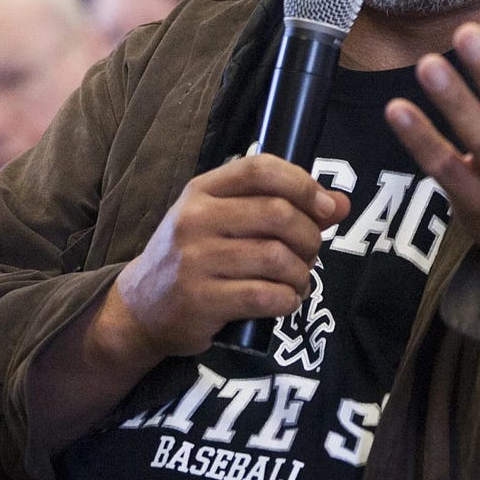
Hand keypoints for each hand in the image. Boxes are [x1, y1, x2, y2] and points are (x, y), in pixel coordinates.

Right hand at [101, 154, 350, 360]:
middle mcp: (195, 220)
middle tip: (311, 252)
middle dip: (310, 236)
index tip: (326, 207)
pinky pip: (265, 296)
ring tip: (298, 279)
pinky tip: (284, 300)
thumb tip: (340, 204)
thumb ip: (283, 207)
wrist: (139, 309)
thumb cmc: (196, 257)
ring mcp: (195, 261)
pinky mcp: (200, 301)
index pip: (261, 169)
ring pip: (276, 257)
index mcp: (202, 190)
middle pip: (278, 214)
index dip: (303, 184)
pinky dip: (287, 299)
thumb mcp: (228, 221)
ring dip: (301, 272)